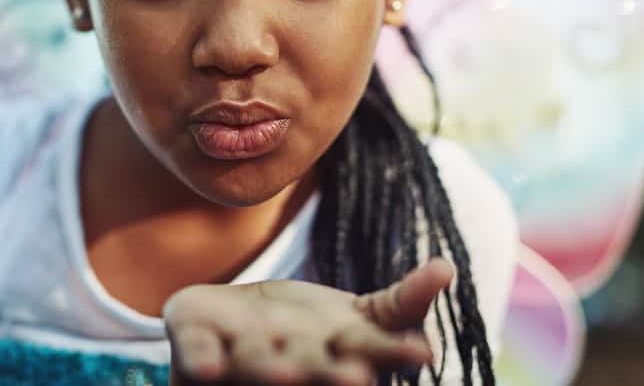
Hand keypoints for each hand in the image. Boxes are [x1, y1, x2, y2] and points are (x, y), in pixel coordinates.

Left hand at [164, 258, 454, 385]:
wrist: (231, 332)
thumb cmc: (307, 332)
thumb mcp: (361, 320)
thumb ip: (404, 305)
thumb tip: (447, 269)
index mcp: (339, 357)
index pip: (372, 352)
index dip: (392, 353)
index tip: (420, 352)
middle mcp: (294, 365)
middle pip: (316, 370)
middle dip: (333, 376)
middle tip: (353, 378)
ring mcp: (244, 359)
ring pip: (260, 365)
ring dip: (273, 369)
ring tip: (284, 372)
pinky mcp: (197, 348)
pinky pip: (195, 350)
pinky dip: (200, 358)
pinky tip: (203, 368)